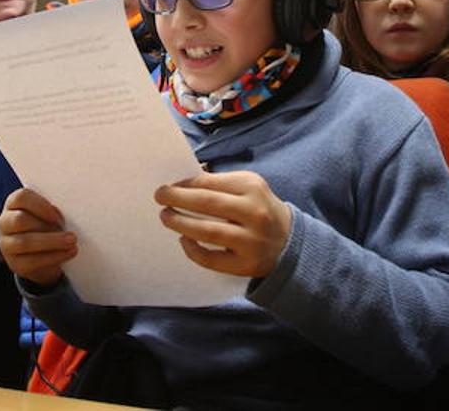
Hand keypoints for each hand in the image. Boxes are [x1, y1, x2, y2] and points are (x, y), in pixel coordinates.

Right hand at [0, 188, 75, 286]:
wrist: (42, 254)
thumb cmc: (47, 226)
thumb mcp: (48, 214)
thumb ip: (52, 212)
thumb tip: (61, 215)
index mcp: (13, 204)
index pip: (20, 198)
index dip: (39, 205)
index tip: (56, 215)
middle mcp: (5, 222)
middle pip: (20, 220)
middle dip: (46, 226)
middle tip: (70, 232)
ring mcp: (7, 244)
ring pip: (25, 242)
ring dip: (52, 242)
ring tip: (72, 242)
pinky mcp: (15, 263)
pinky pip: (33, 261)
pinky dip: (54, 256)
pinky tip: (69, 252)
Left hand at [154, 171, 292, 277]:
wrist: (289, 241)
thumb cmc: (259, 209)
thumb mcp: (248, 187)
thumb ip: (220, 184)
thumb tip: (182, 184)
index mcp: (252, 188)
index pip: (210, 183)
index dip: (185, 184)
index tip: (169, 186)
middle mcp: (254, 213)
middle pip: (207, 204)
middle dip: (178, 199)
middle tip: (160, 197)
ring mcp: (251, 241)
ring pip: (207, 231)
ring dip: (180, 223)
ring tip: (166, 217)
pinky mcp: (245, 264)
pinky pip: (211, 259)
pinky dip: (193, 249)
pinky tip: (184, 240)